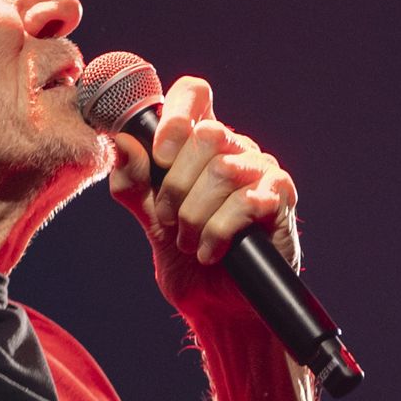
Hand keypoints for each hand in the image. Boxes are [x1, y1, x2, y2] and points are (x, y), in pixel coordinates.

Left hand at [108, 74, 299, 322]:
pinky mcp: (280, 201)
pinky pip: (247, 202)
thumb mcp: (147, 217)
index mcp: (200, 144)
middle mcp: (235, 149)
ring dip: (195, 215)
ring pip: (223, 170)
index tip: (158, 156)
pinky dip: (219, 232)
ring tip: (189, 242)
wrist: (215, 305)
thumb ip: (132, 180)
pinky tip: (212, 252)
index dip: (173, 115)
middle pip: (207, 134)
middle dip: (176, 185)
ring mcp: (262, 172)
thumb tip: (120, 142)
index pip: (193, 94)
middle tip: (169, 220)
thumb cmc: (184, 256)